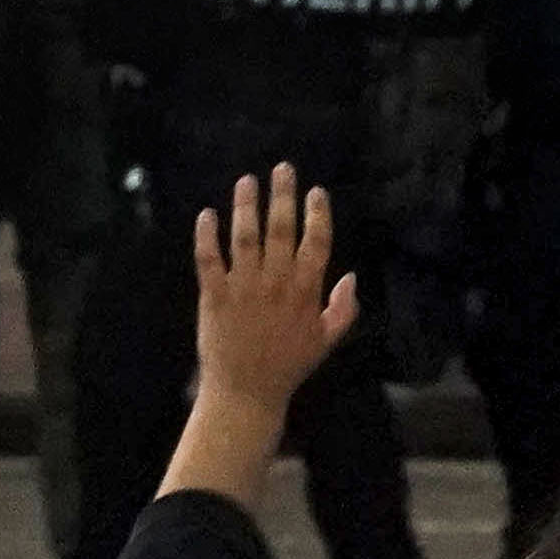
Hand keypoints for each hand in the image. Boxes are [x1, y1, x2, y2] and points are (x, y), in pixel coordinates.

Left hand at [193, 167, 359, 415]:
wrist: (246, 390)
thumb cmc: (289, 364)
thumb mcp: (327, 339)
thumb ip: (343, 308)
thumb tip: (352, 276)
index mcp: (306, 291)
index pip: (317, 243)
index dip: (318, 214)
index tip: (316, 191)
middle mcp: (276, 282)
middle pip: (281, 230)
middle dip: (283, 196)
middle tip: (282, 168)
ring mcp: (243, 286)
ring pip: (245, 237)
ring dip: (246, 206)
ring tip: (247, 180)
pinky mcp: (214, 295)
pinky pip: (209, 259)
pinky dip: (207, 235)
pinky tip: (207, 214)